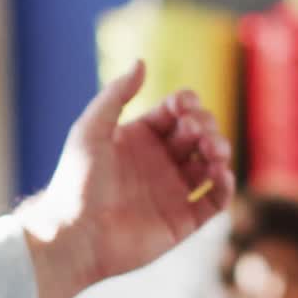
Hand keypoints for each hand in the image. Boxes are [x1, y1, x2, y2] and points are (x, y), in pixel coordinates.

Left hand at [19, 62, 234, 297]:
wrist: (72, 235)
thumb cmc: (75, 182)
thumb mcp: (90, 130)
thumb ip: (115, 95)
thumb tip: (142, 62)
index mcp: (138, 139)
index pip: (176, 113)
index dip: (187, 104)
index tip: (185, 105)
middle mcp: (157, 164)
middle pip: (198, 134)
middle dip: (206, 126)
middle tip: (196, 132)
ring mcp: (171, 192)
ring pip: (211, 164)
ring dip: (220, 150)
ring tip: (213, 151)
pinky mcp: (181, 222)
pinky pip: (215, 200)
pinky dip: (225, 185)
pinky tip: (220, 174)